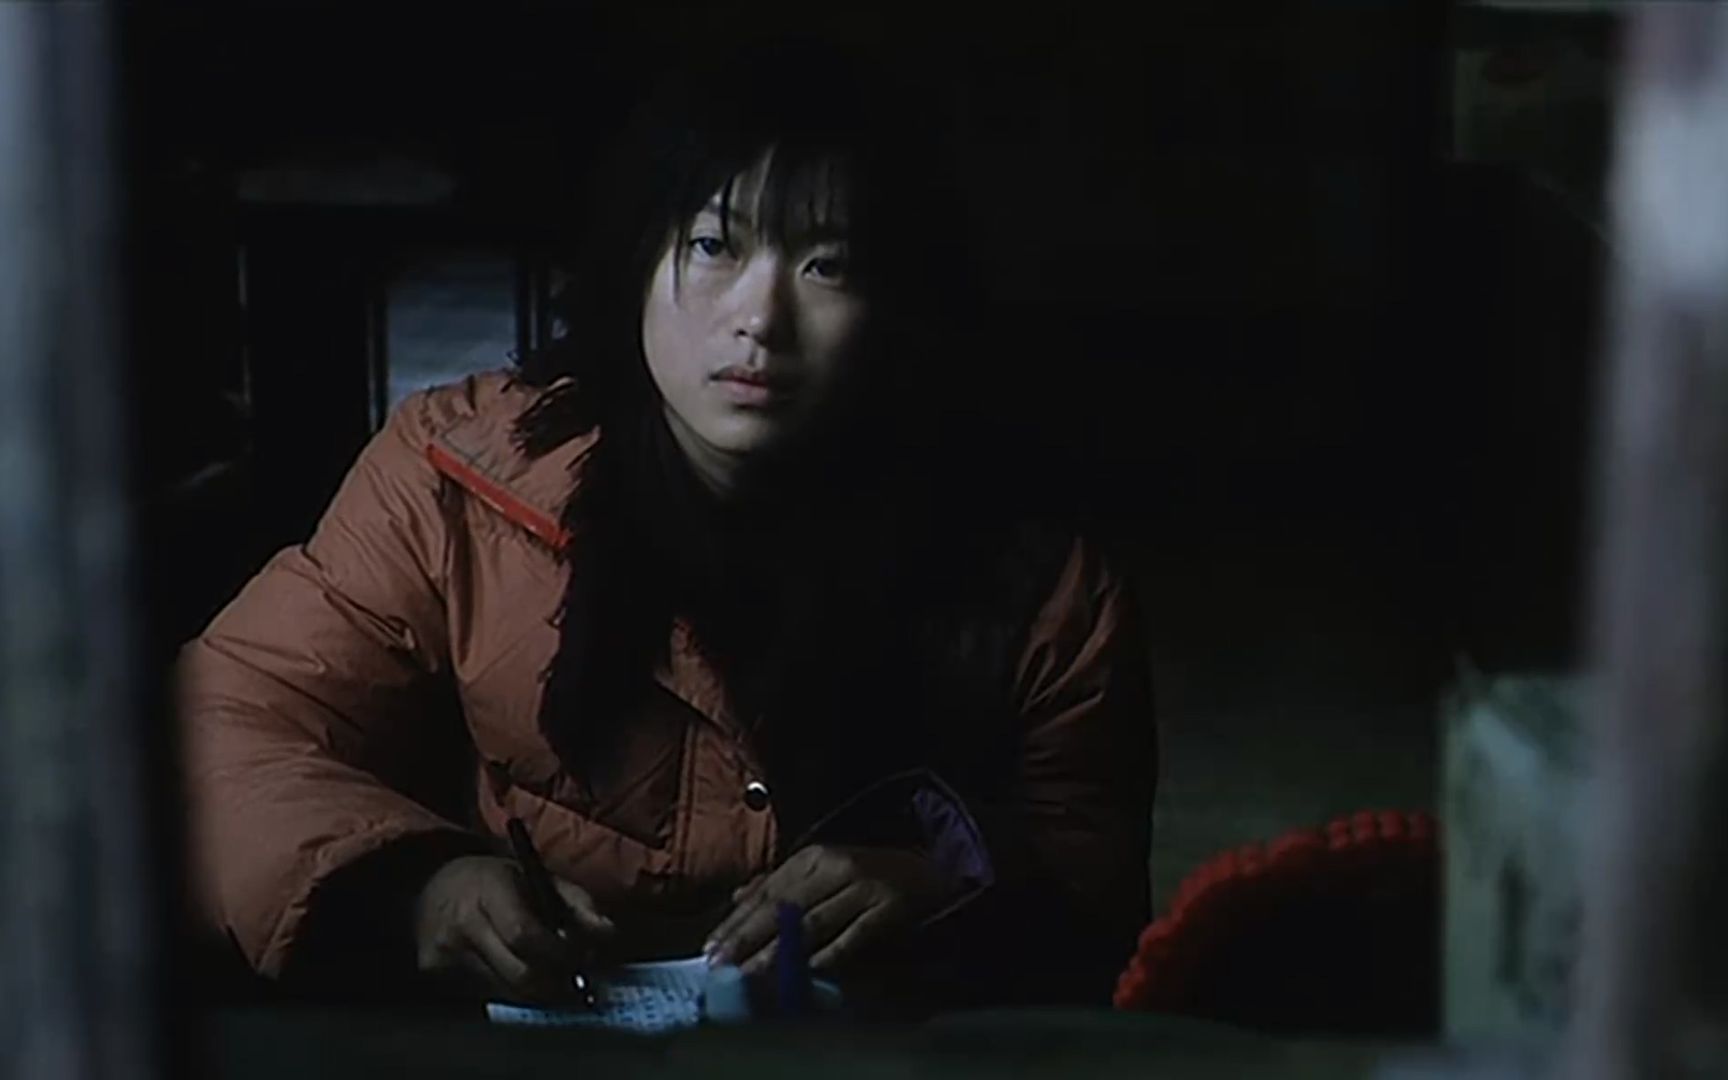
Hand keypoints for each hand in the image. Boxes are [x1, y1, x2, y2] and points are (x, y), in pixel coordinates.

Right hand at [412, 854, 613, 1002]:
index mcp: (488, 891)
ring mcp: (442, 956)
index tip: (580, 957)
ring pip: (505, 993)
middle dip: (554, 982)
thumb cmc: (493, 881)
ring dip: (536, 989)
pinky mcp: (433, 978)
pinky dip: (509, 991)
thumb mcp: (536, 876)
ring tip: (548, 973)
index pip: (524, 935)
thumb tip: (608, 934)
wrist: (428, 889)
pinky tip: (514, 973)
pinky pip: (485, 997)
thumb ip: (578, 902)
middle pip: (518, 975)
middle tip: (573, 978)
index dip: (558, 953)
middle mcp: (461, 925)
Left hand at [703, 844, 948, 975]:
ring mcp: (865, 886)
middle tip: (720, 967)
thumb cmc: (875, 876)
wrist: (941, 869)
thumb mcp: (826, 870)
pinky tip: (805, 974)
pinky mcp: (891, 907)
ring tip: (751, 976)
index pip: (765, 893)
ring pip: (811, 924)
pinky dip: (828, 956)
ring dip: (777, 953)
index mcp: (815, 856)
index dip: (735, 923)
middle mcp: (836, 866)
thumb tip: (736, 898)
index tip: (709, 949)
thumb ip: (782, 884)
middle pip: (782, 908)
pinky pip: (853, 937)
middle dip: (746, 940)